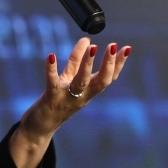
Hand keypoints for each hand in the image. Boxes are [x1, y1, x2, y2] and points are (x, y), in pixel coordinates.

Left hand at [9, 38, 131, 167]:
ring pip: (81, 82)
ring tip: (92, 46)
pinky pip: (53, 83)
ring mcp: (67, 98)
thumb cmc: (57, 101)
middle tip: (113, 45)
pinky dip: (52, 70)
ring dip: (87, 64)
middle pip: (100, 81)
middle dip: (109, 64)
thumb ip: (78, 61)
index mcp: (89, 92)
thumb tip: (87, 40)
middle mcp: (82, 96)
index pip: (108, 78)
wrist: (40, 127)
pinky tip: (51, 55)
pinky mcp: (51, 98)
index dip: (118, 64)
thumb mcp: (70, 79)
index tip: (127, 49)